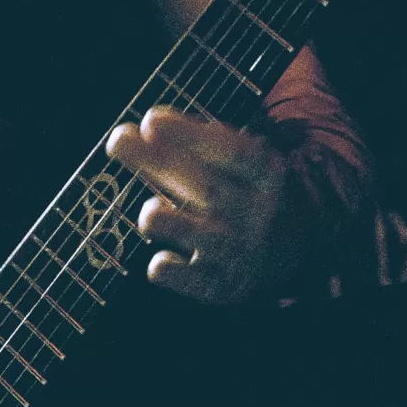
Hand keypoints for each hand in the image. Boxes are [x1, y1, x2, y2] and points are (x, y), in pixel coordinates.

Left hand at [106, 106, 306, 306]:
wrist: (289, 249)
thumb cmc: (238, 192)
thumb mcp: (224, 166)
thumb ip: (176, 151)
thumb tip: (121, 135)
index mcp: (265, 174)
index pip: (234, 152)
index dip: (191, 136)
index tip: (150, 120)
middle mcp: (256, 212)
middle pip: (209, 189)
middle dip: (159, 163)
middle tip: (117, 141)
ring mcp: (241, 252)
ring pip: (206, 239)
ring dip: (170, 222)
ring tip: (150, 212)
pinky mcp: (224, 287)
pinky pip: (197, 283)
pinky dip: (173, 271)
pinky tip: (159, 260)